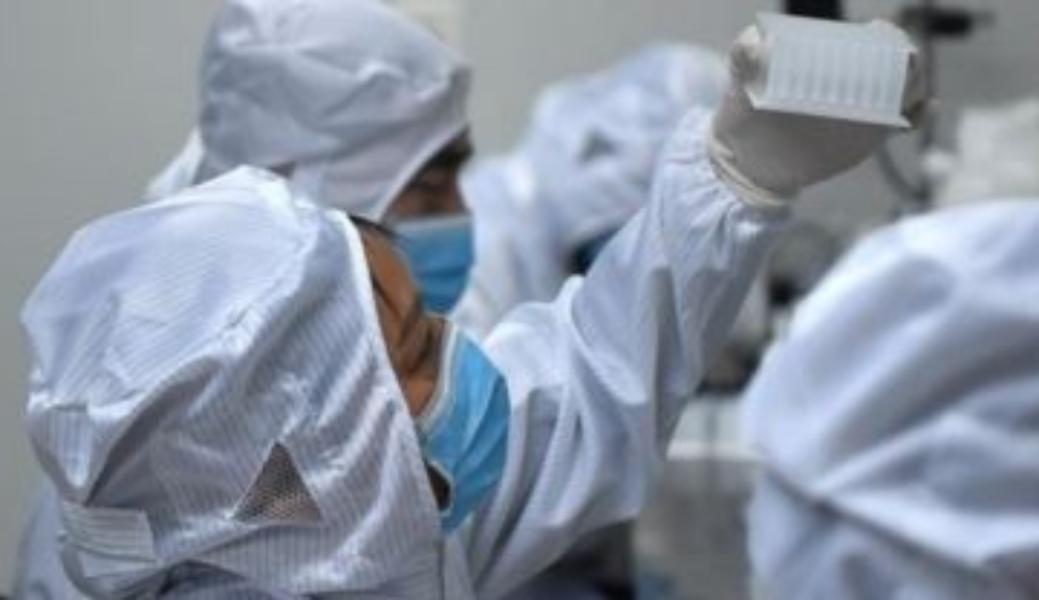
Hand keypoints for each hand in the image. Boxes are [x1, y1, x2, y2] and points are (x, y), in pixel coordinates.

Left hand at [709, 23, 925, 208]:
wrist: (750, 161)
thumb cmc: (745, 116)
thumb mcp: (740, 88)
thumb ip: (743, 60)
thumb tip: (755, 42)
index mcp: (829, 57)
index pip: (871, 38)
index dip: (885, 36)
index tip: (880, 40)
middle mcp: (854, 78)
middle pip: (899, 63)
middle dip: (909, 66)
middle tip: (901, 76)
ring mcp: (864, 106)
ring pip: (906, 90)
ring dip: (915, 90)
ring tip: (907, 101)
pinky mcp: (867, 134)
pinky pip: (902, 122)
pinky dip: (917, 116)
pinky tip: (918, 115)